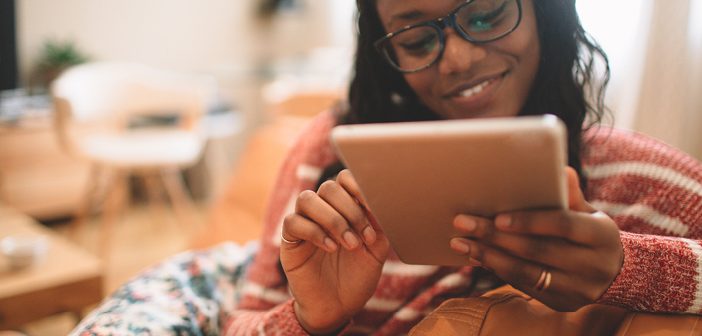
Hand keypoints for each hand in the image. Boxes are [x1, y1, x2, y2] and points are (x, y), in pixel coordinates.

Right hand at [280, 169, 389, 332]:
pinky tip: (330, 248)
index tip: (372, 207)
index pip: (344, 179)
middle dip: (350, 211)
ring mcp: (304, 225)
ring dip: (332, 219)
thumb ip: (378, 225)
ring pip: (307, 199)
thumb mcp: (376, 251)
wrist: (338, 308)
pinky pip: (293, 222)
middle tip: (362, 238)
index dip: (358, 186)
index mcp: (344, 209)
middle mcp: (322, 212)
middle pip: (328, 187)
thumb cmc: (357, 278)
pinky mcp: (290, 241)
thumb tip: (379, 201)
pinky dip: (314, 232)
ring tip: (348, 244)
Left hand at [449, 167, 623, 310]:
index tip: (498, 217)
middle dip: (496, 237)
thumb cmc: (592, 233)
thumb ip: (571, 196)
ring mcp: (577, 288)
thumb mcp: (590, 213)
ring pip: (526, 273)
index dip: (530, 221)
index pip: (563, 225)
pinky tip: (477, 256)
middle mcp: (592, 265)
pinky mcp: (561, 302)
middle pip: (537, 250)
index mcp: (601, 236)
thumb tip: (560, 170)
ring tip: (461, 242)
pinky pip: (524, 286)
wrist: (617, 274)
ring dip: (488, 256)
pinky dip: (498, 269)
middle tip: (462, 222)